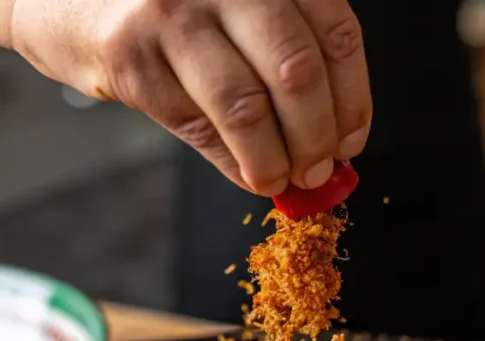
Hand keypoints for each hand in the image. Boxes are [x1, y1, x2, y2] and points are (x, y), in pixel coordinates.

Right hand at [9, 0, 372, 194]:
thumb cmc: (163, 7)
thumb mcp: (232, 6)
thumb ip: (279, 55)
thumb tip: (330, 142)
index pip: (335, 34)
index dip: (353, 99)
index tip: (351, 140)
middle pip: (297, 72)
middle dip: (316, 137)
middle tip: (317, 169)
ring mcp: (174, 13)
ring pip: (248, 108)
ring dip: (273, 161)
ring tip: (280, 180)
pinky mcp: (131, 55)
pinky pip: (198, 128)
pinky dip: (232, 164)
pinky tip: (245, 173)